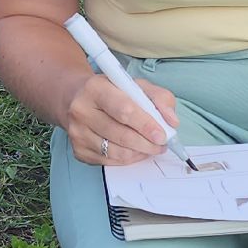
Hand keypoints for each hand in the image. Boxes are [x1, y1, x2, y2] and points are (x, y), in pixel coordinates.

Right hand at [63, 74, 180, 166]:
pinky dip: (127, 159)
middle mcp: (81, 110)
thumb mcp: (135, 85)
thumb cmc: (111, 91)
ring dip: (139, 153)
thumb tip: (171, 122)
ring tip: (150, 147)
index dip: (146, 125)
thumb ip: (159, 98)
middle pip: (120, 135)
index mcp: (95, 88)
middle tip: (161, 145)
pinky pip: (109, 162)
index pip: (124, 110)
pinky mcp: (78, 150)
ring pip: (116, 152)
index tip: (162, 135)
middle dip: (147, 144)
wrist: (75, 99)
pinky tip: (134, 150)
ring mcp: (77, 133)